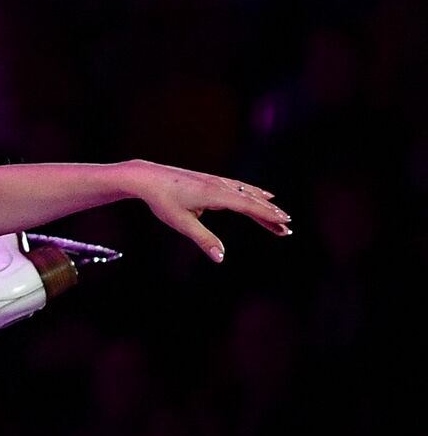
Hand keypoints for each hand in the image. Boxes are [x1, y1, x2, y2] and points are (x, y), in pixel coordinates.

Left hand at [122, 160, 291, 262]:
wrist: (148, 177)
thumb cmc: (163, 201)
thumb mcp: (181, 223)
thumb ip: (203, 239)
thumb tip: (220, 258)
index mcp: (214, 195)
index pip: (247, 206)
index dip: (267, 214)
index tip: (285, 222)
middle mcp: (219, 185)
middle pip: (251, 200)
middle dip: (270, 214)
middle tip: (288, 228)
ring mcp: (216, 181)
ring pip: (246, 193)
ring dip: (264, 205)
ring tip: (281, 216)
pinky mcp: (211, 180)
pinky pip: (239, 187)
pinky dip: (253, 193)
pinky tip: (262, 195)